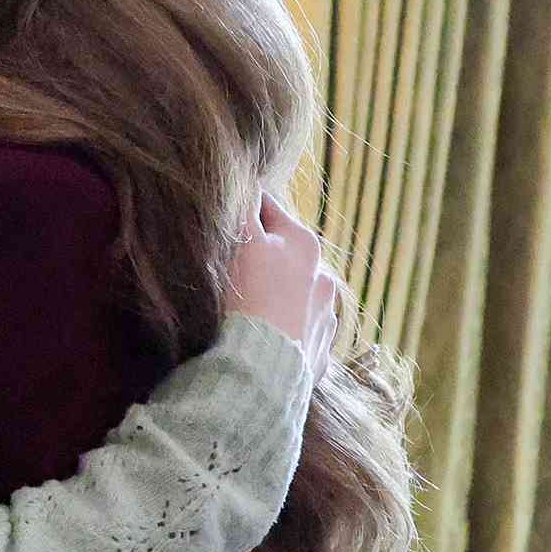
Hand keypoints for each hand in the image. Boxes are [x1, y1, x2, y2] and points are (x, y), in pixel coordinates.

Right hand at [227, 195, 338, 383]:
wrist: (261, 367)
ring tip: (250, 309)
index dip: (243, 211)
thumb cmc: (247, 298)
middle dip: (263, 256)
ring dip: (277, 293)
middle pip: (285, 254)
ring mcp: (325, 314)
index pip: (268, 209)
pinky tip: (264, 336)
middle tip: (232, 268)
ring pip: (296, 292)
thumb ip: (246, 211)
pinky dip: (284, 328)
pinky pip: (300, 329)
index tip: (225, 217)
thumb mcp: (243, 244)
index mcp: (304, 242)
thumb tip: (249, 184)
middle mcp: (323, 275)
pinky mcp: (320, 349)